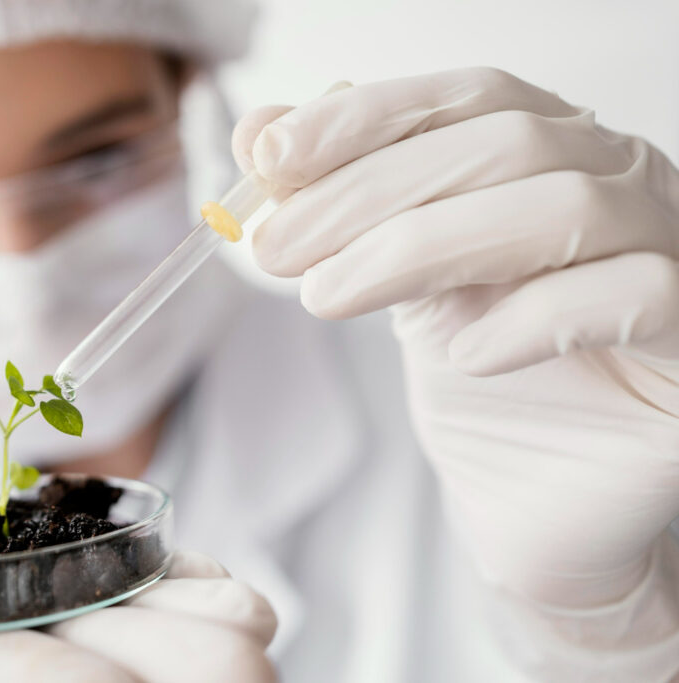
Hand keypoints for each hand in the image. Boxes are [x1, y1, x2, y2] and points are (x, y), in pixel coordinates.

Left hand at [234, 68, 678, 669]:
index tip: (271, 153)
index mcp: (552, 152)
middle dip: (369, 191)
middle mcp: (622, 183)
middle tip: (277, 245)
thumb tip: (257, 130)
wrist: (536, 494)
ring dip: (421, 246)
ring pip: (563, 206)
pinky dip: (530, 317)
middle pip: (502, 144)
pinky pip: (635, 295)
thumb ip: (338, 198)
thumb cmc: (475, 369)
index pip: (467, 98)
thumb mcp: (391, 273)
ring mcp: (671, 251)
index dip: (368, 117)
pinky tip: (462, 353)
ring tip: (327, 296)